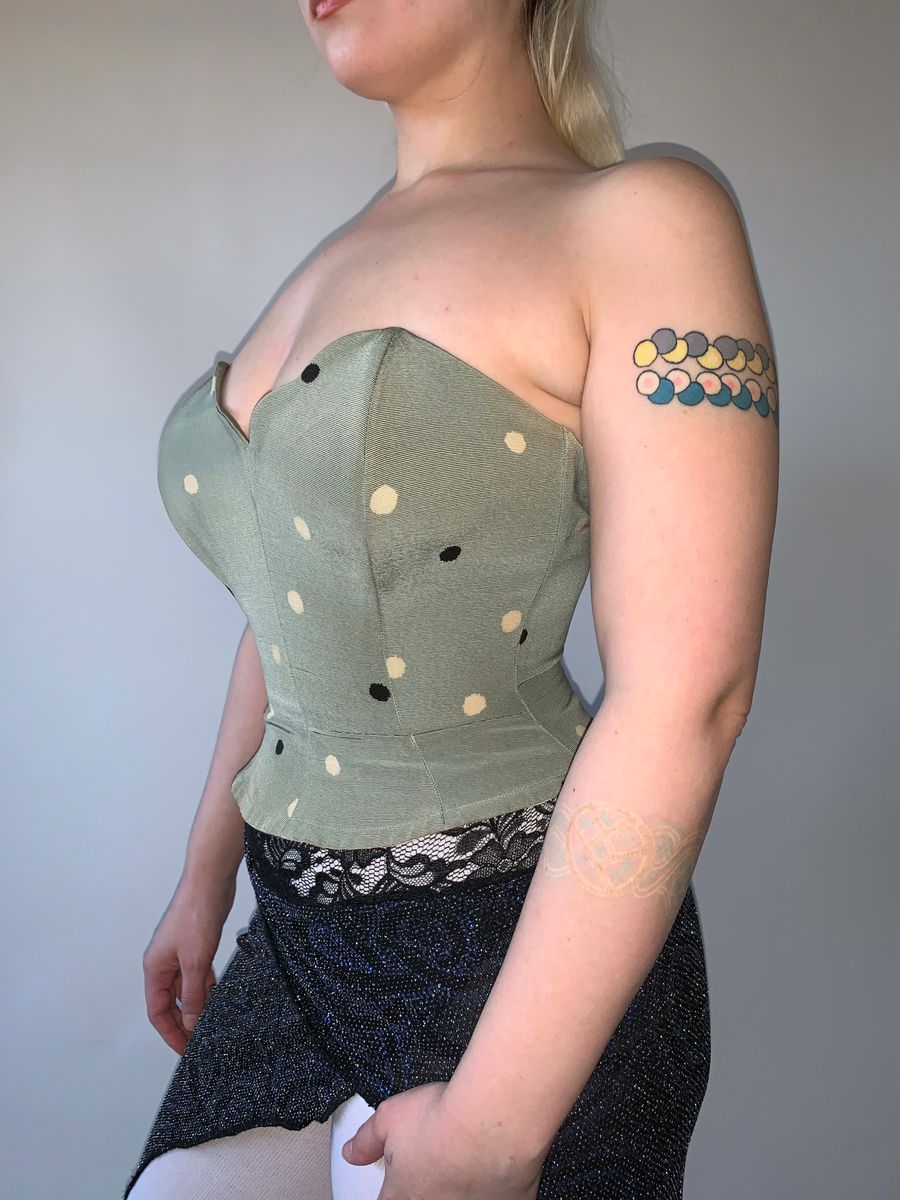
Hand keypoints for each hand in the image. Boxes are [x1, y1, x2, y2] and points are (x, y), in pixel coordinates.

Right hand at [142, 872, 235, 1053]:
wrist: (210, 880)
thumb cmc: (196, 914)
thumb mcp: (195, 962)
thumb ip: (193, 996)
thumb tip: (191, 1024)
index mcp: (155, 967)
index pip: (157, 1011)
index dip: (170, 1032)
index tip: (184, 1050)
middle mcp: (163, 962)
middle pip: (170, 1002)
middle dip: (183, 1022)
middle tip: (199, 1041)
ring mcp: (179, 952)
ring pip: (185, 988)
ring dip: (197, 1005)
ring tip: (211, 1023)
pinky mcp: (196, 944)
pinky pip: (197, 974)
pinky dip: (205, 986)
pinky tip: (217, 995)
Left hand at [341, 1080, 546, 1198]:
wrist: (489, 1122)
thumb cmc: (442, 1120)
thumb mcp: (389, 1118)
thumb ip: (367, 1139)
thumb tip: (352, 1152)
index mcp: (402, 1195)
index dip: (394, 1191)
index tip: (401, 1183)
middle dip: (429, 1187)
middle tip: (439, 1164)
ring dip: (461, 1188)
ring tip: (468, 1163)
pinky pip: (498, 1196)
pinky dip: (496, 1187)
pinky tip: (497, 1170)